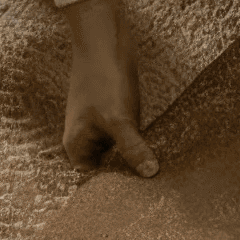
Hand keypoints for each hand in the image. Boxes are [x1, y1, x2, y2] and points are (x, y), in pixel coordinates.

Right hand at [60, 0, 158, 177]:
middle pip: (108, 168)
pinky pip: (129, 137)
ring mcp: (101, 127)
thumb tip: (150, 174)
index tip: (139, 200)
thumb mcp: (119, 118)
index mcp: (77, 146)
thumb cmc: (103, 79)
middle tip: (156, 187)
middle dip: (129, 175)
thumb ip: (133, 148)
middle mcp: (86, 139)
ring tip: (162, 171)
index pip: (94, 181)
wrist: (104, 39)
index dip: (115, 190)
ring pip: (120, 152)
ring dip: (137, 157)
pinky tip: (159, 147)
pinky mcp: (115, 114)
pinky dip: (141, 142)